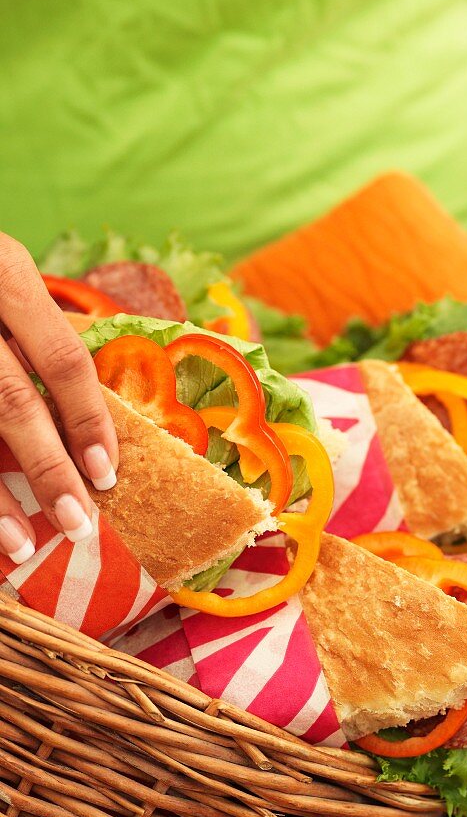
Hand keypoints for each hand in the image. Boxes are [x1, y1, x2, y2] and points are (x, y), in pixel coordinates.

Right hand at [0, 234, 118, 562]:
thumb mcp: (4, 276)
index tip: (107, 473)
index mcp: (6, 272)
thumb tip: (92, 413)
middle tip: (78, 524)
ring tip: (20, 544)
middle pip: (13, 403)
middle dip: (49, 470)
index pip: (63, 359)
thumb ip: (37, 328)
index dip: (88, 420)